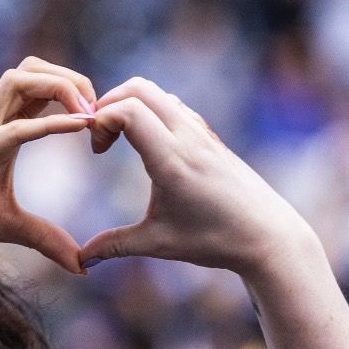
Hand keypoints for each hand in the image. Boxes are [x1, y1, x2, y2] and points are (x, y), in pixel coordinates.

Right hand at [0, 58, 96, 274]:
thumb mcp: (5, 227)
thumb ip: (43, 238)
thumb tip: (82, 266)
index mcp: (0, 131)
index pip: (41, 88)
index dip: (76, 95)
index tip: (103, 126)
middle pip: (34, 68)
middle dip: (73, 79)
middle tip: (100, 113)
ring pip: (20, 78)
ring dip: (60, 87)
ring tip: (88, 115)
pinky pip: (8, 129)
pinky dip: (44, 124)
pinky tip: (74, 128)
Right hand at [80, 78, 316, 279]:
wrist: (268, 235)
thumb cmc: (215, 240)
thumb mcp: (159, 244)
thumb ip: (115, 246)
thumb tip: (81, 260)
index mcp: (172, 159)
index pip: (127, 110)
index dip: (100, 121)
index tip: (95, 151)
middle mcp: (187, 137)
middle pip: (139, 88)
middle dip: (109, 104)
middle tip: (99, 139)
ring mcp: (201, 132)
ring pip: (157, 93)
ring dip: (130, 105)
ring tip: (119, 141)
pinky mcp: (209, 136)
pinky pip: (174, 106)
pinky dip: (151, 112)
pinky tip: (147, 147)